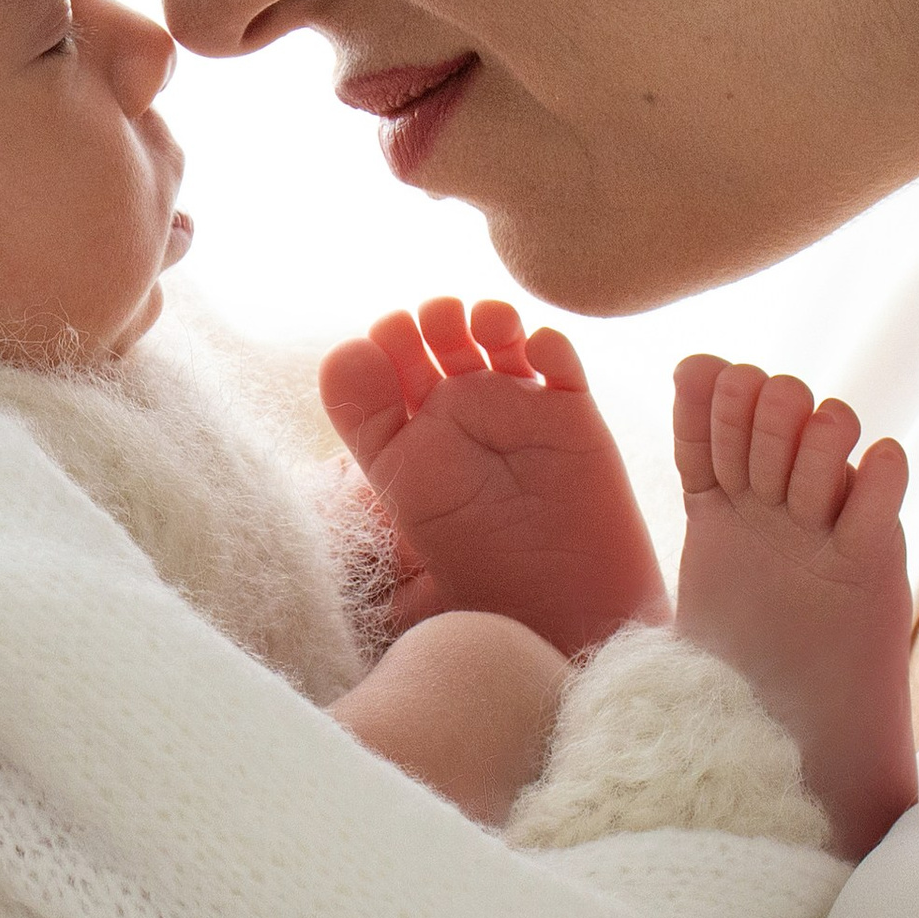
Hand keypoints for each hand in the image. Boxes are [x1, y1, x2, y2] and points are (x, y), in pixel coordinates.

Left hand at [318, 295, 669, 659]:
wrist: (554, 602)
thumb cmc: (469, 557)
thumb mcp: (401, 486)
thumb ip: (368, 419)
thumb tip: (347, 346)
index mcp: (412, 424)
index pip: (391, 356)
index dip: (388, 336)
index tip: (390, 342)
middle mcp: (462, 408)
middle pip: (444, 334)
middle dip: (437, 317)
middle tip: (435, 323)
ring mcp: (518, 406)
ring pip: (501, 335)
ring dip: (491, 315)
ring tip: (486, 324)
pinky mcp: (571, 413)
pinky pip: (559, 362)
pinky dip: (549, 344)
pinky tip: (537, 353)